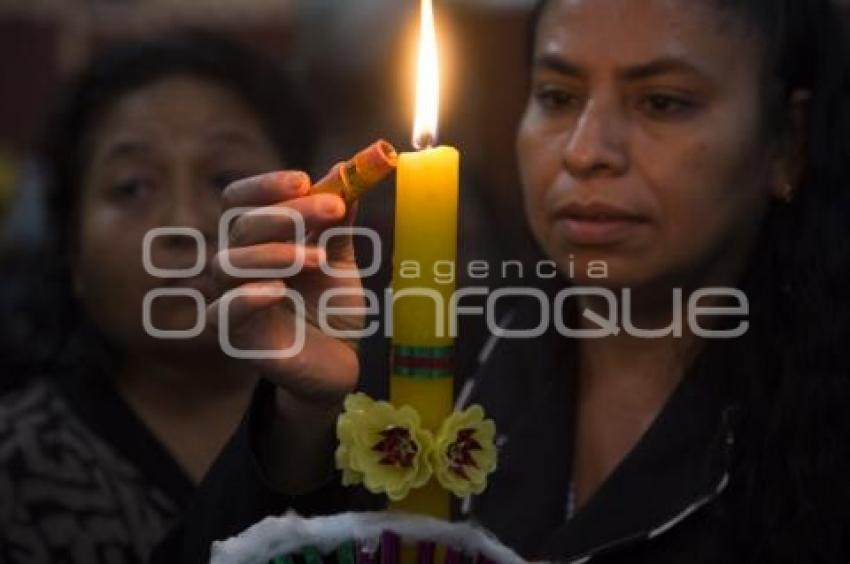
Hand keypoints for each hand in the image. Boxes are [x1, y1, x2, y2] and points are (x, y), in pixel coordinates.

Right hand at [208, 171, 363, 406]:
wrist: (342, 362)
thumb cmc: (332, 307)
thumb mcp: (339, 259)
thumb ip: (336, 222)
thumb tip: (344, 169)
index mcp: (258, 241)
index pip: (240, 201)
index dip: (265, 186)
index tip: (303, 180)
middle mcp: (238, 266)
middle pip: (242, 226)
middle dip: (288, 214)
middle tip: (333, 209)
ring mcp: (232, 301)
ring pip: (229, 264)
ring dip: (275, 253)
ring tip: (319, 258)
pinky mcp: (237, 339)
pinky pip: (225, 312)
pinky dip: (248, 297)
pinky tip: (278, 291)